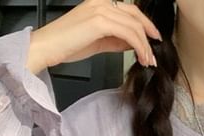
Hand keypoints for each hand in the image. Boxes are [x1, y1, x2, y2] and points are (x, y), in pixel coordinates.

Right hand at [26, 0, 162, 73]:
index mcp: (99, 2)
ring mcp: (100, 10)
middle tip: (155, 53)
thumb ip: (116, 39)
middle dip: (149, 35)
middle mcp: (101, 2)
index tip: (153, 40)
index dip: (145, 24)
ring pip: (134, 26)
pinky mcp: (100, 21)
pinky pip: (128, 34)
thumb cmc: (67, 44)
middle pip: (135, 15)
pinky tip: (141, 57)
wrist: (48, 47)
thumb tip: (132, 44)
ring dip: (145, 46)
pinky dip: (139, 47)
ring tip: (148, 61)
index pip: (129, 10)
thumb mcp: (98, 40)